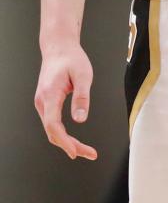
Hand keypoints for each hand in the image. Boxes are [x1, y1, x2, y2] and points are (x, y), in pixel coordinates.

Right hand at [34, 40, 97, 160]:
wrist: (59, 48)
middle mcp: (42, 102)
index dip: (64, 141)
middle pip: (52, 132)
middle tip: (90, 154)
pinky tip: (73, 140)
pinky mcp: (46, 103)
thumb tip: (81, 119)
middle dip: (70, 145)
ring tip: (86, 150)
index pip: (53, 125)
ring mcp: (42, 103)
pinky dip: (62, 134)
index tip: (75, 152)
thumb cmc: (72, 59)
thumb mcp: (84, 75)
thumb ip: (82, 97)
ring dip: (67, 142)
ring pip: (52, 129)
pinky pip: (52, 123)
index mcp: (50, 95)